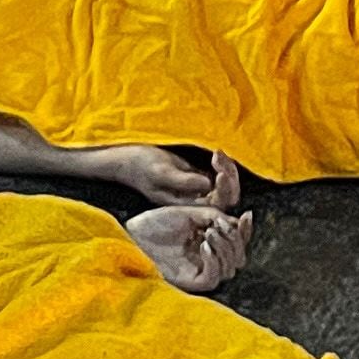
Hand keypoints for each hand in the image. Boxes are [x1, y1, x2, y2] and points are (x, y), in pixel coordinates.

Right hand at [101, 145, 244, 208]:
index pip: (216, 205)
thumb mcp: (161, 172)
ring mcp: (197, 191)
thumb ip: (183, 181)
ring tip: (216, 153)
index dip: (223, 191)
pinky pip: (220, 175)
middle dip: (229, 176)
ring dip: (227, 168)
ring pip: (226, 186)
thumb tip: (208, 184)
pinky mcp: (198, 179)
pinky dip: (222, 164)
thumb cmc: (142, 166)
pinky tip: (216, 152)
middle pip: (226, 196)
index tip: (220, 172)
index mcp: (186, 206)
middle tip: (218, 157)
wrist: (129, 159)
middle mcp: (194, 201)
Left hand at [128, 202, 252, 293]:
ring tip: (209, 234)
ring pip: (229, 269)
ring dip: (225, 249)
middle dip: (236, 240)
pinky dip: (214, 261)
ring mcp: (200, 272)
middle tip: (219, 227)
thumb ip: (214, 217)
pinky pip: (212, 278)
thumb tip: (238, 223)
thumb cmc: (156, 223)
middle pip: (239, 257)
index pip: (238, 241)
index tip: (247, 214)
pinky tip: (204, 246)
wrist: (133, 234)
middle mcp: (209, 260)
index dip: (246, 230)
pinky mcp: (191, 282)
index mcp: (212, 243)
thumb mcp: (190, 214)